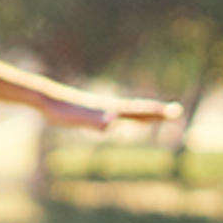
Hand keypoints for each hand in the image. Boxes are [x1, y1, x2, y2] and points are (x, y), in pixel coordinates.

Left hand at [41, 92, 183, 131]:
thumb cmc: (60, 111)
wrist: (45, 100)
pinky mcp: (92, 114)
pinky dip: (126, 117)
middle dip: (156, 113)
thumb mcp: (77, 118)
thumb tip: (112, 122)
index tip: (174, 111)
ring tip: (157, 116)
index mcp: (109, 110)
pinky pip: (115, 116)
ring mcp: (101, 110)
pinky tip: (124, 120)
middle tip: (177, 112)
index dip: (155, 112)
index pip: (138, 111)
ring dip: (143, 114)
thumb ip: (94, 120)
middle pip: (137, 110)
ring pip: (127, 112)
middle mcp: (108, 108)